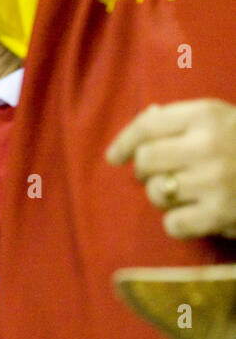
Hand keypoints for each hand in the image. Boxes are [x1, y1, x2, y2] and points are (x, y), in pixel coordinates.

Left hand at [106, 99, 235, 239]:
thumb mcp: (226, 120)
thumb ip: (186, 121)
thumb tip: (145, 118)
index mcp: (206, 114)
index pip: (147, 125)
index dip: (125, 142)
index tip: (114, 157)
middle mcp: (208, 144)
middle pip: (145, 161)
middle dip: (147, 172)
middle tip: (161, 177)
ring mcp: (214, 180)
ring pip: (156, 193)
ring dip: (165, 198)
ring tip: (190, 195)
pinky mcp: (221, 214)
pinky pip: (173, 224)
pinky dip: (180, 224)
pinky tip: (198, 216)